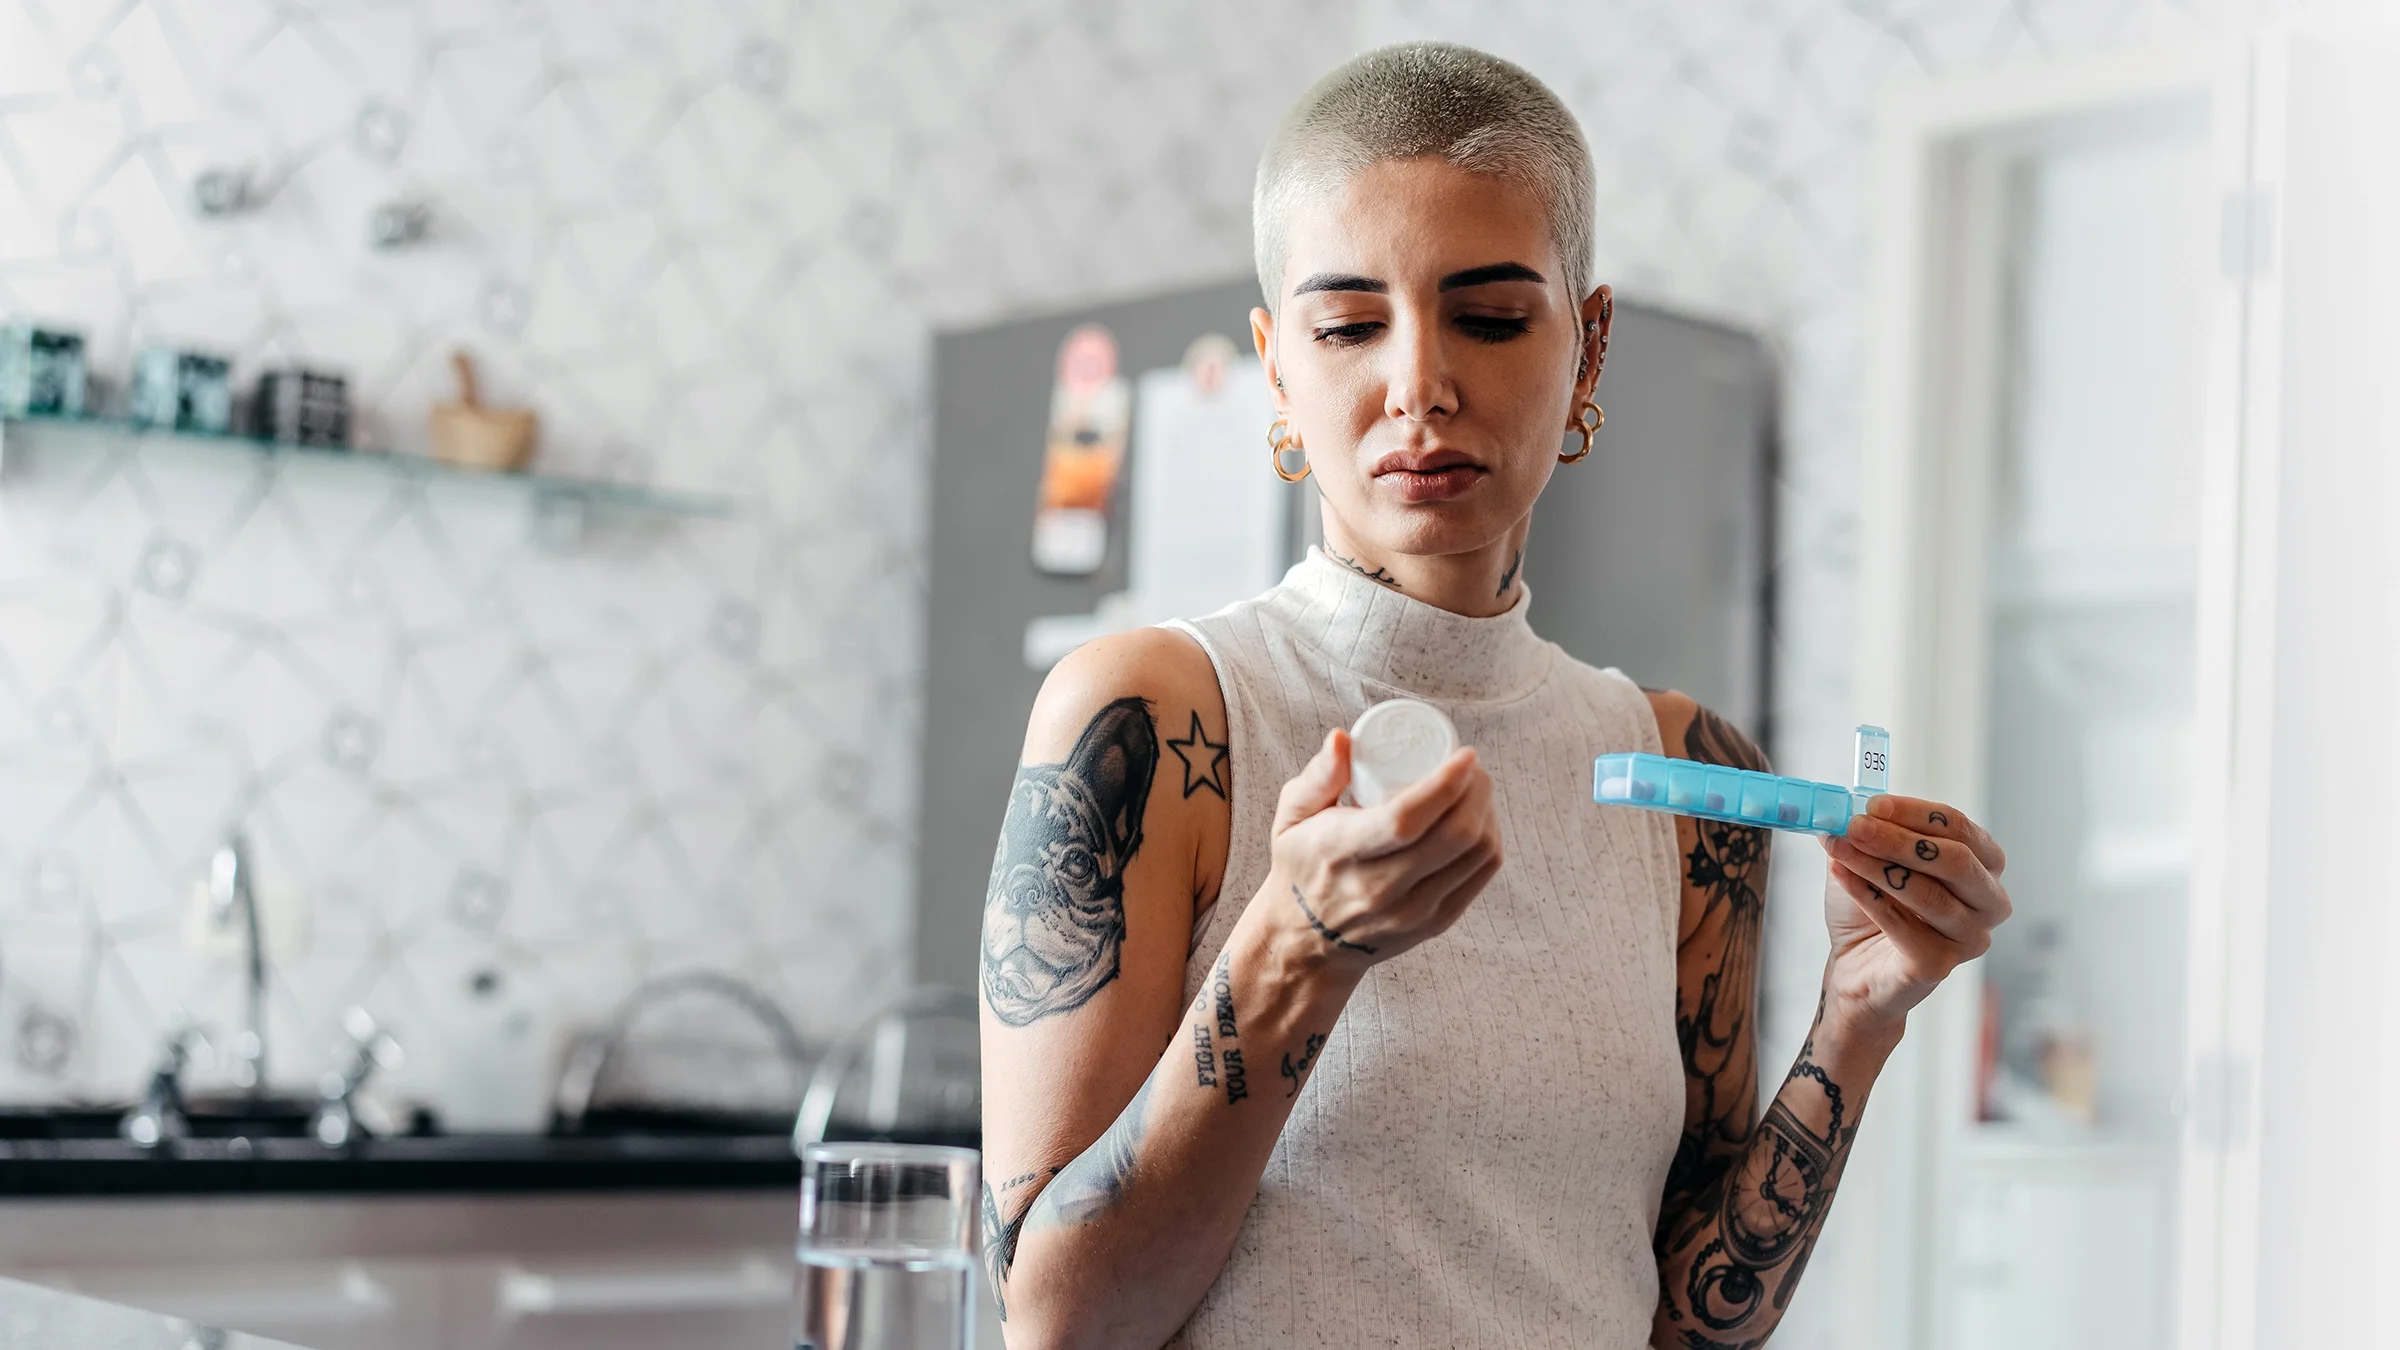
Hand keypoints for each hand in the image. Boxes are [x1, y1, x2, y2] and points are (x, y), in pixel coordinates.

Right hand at [1257, 729, 1503, 975]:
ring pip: (1476, 854)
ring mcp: (1413, 911)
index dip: (1445, 783)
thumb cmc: (1301, 866)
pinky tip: (1478, 820)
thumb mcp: (1290, 817)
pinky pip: (1481, 875)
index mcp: (1340, 854)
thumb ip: (1318, 776)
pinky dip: (1488, 840)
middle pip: (1454, 835)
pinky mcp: (1435, 923)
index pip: (1405, 819)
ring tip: (1475, 790)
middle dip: (1477, 790)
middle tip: (1471, 767)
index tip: (1464, 755)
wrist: (1307, 940)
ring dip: (1487, 813)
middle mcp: (1380, 889)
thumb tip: (1343, 738)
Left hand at [1819, 795, 2010, 1031]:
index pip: (1959, 827)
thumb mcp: (1872, 858)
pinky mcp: (1940, 964)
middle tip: (1855, 826)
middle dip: (1899, 839)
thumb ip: (1870, 831)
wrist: (1856, 966)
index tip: (1872, 805)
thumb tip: (1848, 805)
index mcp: (1983, 865)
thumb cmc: (1873, 909)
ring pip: (1927, 893)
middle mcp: (1989, 902)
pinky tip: (1841, 875)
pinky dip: (1866, 896)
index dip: (1914, 813)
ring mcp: (1970, 937)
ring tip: (1839, 848)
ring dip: (1877, 865)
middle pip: (1954, 860)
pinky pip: (1901, 925)